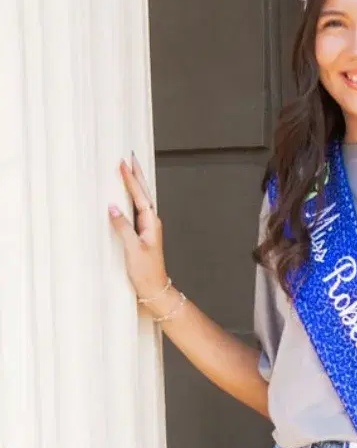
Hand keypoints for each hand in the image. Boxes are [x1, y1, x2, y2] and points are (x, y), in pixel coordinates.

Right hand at [109, 153, 168, 304]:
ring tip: (129, 170)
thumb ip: (123, 227)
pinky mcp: (141, 235)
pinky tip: (126, 197)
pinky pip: (135, 210)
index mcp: (151, 223)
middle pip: (143, 193)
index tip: (123, 164)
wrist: (154, 289)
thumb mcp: (132, 249)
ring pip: (140, 200)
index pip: (140, 195)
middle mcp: (151, 222)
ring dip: (135, 185)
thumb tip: (112, 207)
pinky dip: (131, 199)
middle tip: (130, 158)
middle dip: (136, 175)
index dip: (131, 180)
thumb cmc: (146, 272)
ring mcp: (147, 228)